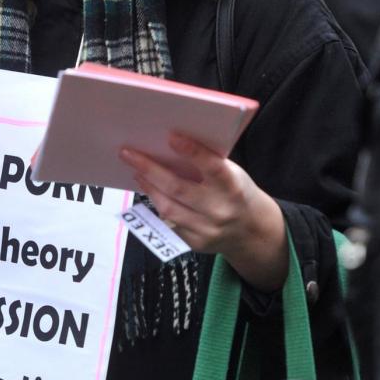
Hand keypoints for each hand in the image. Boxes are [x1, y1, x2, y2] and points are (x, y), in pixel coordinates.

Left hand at [120, 132, 288, 291]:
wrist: (250, 231)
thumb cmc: (236, 192)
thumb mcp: (232, 174)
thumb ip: (208, 163)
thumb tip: (169, 145)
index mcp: (233, 186)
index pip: (212, 167)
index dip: (192, 152)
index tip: (171, 136)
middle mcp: (220, 210)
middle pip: (178, 188)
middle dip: (150, 169)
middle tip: (128, 153)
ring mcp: (207, 229)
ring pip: (168, 208)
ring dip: (149, 187)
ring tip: (136, 171)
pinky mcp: (196, 243)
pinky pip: (170, 223)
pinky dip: (158, 205)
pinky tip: (150, 191)